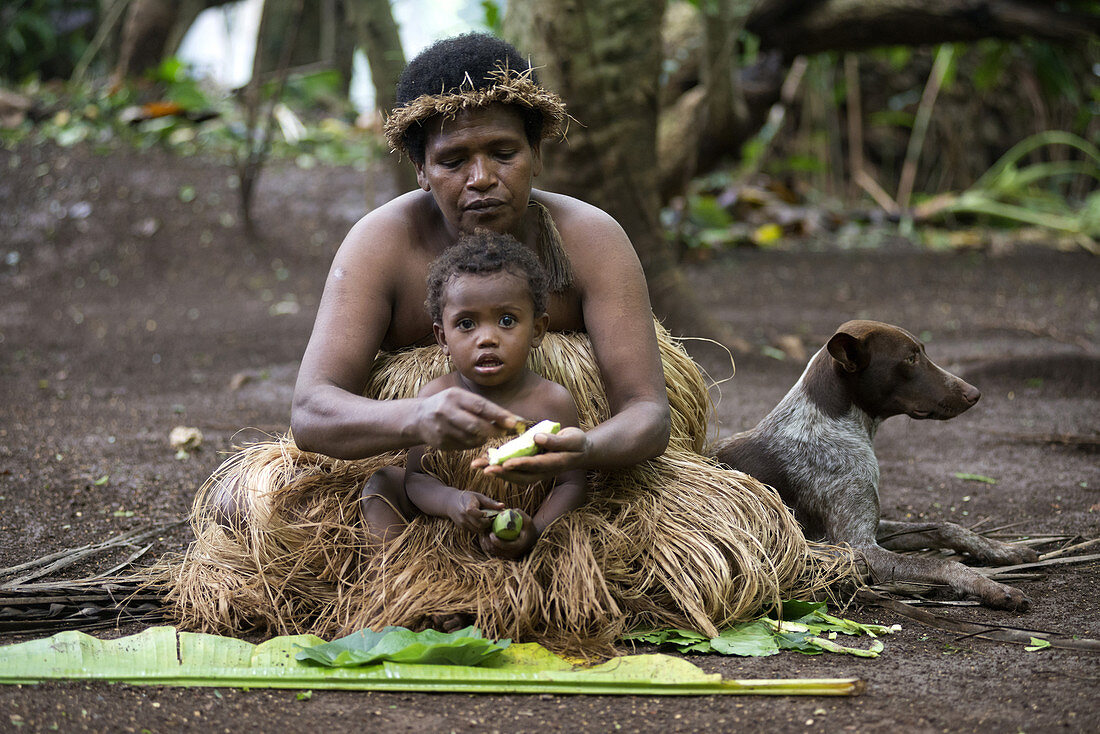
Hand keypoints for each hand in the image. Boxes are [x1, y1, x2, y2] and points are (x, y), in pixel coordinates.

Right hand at [415, 387, 525, 450]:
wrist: (419, 418)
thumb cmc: (448, 405)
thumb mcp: (461, 398)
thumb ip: (481, 407)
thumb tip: (511, 419)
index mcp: (454, 396)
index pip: (480, 406)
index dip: (499, 415)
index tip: (514, 422)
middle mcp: (446, 411)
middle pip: (476, 425)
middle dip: (494, 431)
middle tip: (506, 432)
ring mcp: (442, 428)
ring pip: (472, 438)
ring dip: (484, 438)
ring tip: (486, 433)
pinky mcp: (440, 443)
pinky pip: (464, 446)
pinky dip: (473, 443)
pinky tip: (471, 437)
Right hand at [447, 491, 503, 532]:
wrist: (450, 502)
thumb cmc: (467, 497)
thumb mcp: (478, 496)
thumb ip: (490, 502)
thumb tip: (503, 505)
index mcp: (468, 507)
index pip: (479, 515)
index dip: (487, 516)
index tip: (492, 513)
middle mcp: (464, 517)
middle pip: (480, 525)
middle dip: (488, 523)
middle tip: (492, 519)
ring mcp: (462, 524)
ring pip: (477, 530)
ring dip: (484, 527)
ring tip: (487, 520)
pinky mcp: (462, 528)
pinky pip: (474, 531)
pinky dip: (479, 528)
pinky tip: (481, 522)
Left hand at [472, 427, 588, 484]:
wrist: (580, 452)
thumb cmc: (577, 443)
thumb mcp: (573, 439)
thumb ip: (556, 440)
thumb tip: (536, 438)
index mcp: (554, 464)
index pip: (535, 465)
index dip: (521, 465)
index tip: (506, 463)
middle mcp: (543, 472)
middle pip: (520, 476)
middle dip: (501, 473)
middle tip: (484, 469)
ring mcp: (536, 472)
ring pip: (514, 476)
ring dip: (496, 472)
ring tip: (478, 465)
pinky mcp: (530, 468)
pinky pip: (513, 470)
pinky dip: (499, 467)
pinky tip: (485, 460)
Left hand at [479, 509, 536, 559]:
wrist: (532, 539)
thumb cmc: (529, 529)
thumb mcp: (528, 521)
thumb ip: (520, 514)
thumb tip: (509, 510)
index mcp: (519, 546)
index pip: (505, 546)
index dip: (496, 541)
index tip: (491, 533)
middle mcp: (513, 553)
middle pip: (496, 550)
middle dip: (488, 542)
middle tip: (484, 532)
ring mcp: (509, 556)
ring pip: (493, 552)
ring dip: (486, 544)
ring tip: (484, 534)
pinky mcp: (505, 556)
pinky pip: (493, 553)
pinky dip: (488, 546)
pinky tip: (485, 538)